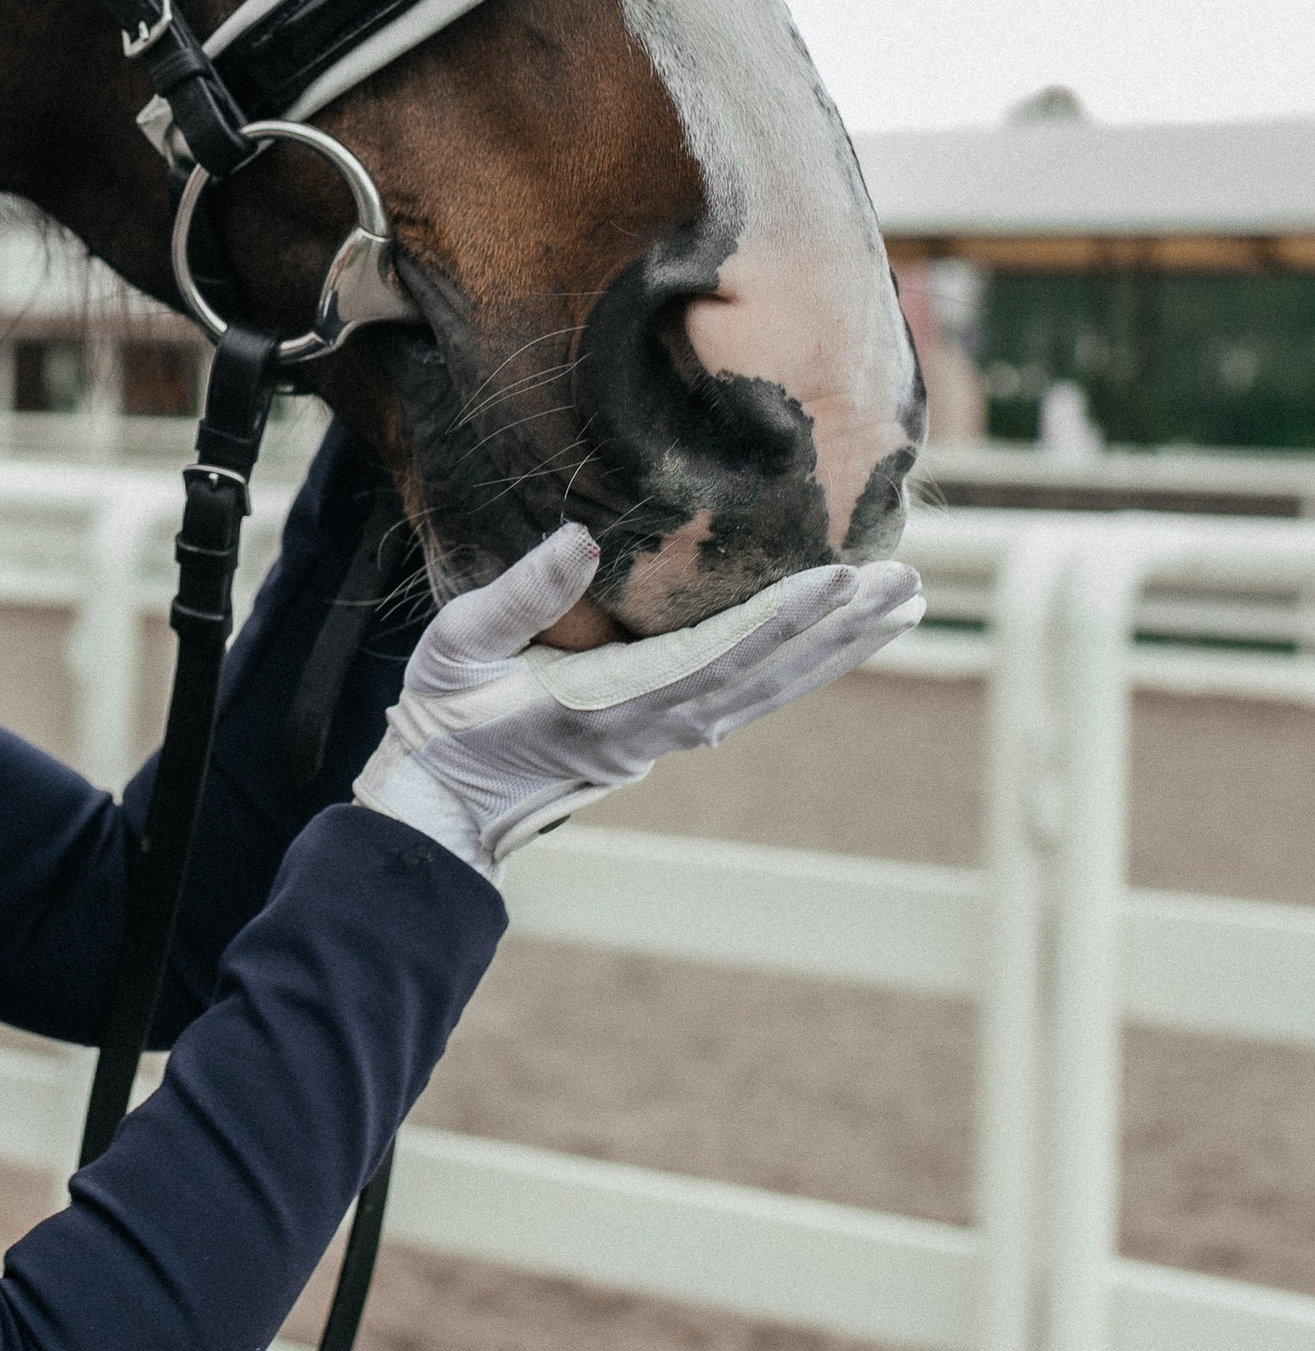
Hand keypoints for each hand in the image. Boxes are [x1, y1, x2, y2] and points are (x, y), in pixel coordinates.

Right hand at [352, 524, 924, 882]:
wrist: (441, 811)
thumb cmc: (441, 721)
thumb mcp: (456, 648)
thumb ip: (519, 596)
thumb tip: (582, 539)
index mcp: (607, 707)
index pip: (714, 658)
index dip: (781, 620)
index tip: (841, 578)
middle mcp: (654, 730)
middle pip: (767, 677)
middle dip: (841, 629)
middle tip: (909, 582)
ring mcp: (666, 740)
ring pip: (772, 692)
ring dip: (840, 649)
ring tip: (902, 603)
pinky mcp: (666, 737)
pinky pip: (752, 700)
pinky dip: (805, 668)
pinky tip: (840, 640)